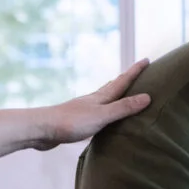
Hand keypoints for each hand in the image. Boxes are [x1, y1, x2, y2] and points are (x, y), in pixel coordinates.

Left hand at [29, 60, 151, 147]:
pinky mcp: (77, 120)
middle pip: (113, 86)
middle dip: (126, 78)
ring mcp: (84, 109)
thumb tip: (147, 97)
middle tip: (137, 71)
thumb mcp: (102, 116)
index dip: (135, 71)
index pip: (122, 81)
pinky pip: (97, 111)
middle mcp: (93, 100)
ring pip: (103, 97)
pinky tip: (101, 113)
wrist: (41, 129)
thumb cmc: (71, 122)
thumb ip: (123, 108)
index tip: (147, 59)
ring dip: (114, 92)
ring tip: (121, 89)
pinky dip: (104, 108)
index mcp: (100, 98)